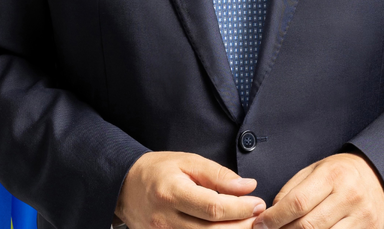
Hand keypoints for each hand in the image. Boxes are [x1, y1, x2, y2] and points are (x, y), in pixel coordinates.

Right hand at [115, 151, 266, 228]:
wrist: (125, 186)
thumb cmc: (159, 170)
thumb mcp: (187, 161)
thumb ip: (218, 175)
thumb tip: (248, 186)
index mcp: (171, 192)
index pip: (212, 208)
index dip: (239, 209)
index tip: (258, 202)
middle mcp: (165, 220)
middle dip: (241, 227)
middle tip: (259, 217)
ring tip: (247, 225)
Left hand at [253, 153, 383, 228]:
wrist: (378, 176)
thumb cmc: (340, 172)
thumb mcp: (315, 170)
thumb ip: (293, 189)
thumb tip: (272, 212)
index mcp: (332, 176)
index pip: (298, 202)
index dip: (276, 217)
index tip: (261, 223)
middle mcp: (349, 197)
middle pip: (309, 226)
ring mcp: (362, 218)